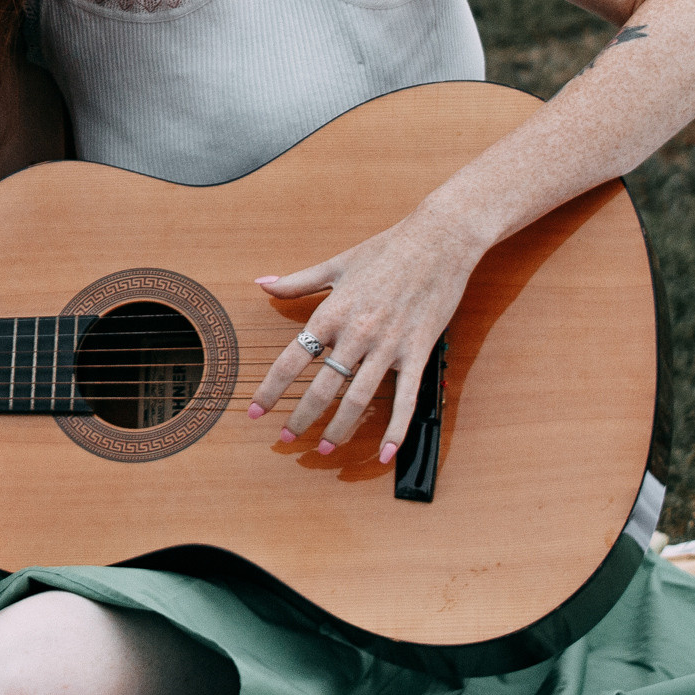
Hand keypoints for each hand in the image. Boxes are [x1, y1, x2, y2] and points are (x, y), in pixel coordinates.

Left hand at [245, 213, 481, 462]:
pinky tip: (385, 453)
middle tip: (285, 438)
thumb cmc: (386, 250)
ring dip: (340, 429)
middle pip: (322, 387)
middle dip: (301, 418)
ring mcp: (388, 346)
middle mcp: (356, 333)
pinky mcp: (417, 353)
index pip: (291, 360)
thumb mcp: (336, 264)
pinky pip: (406, 399)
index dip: (270, 390)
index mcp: (332, 313)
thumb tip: (262, 283)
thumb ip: (298, 281)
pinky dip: (396, 429)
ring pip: (359, 398)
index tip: (255, 412)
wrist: (438, 241)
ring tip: (324, 450)